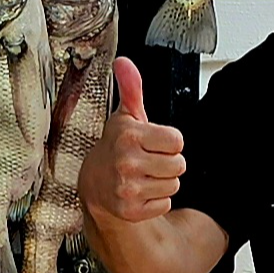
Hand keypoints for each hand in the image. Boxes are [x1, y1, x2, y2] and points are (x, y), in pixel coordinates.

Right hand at [79, 56, 187, 223]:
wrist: (94, 184)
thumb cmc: (115, 147)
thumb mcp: (125, 116)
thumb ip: (131, 88)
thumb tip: (124, 62)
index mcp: (129, 136)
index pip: (178, 141)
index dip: (169, 142)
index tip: (152, 142)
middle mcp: (126, 162)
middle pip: (179, 165)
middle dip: (168, 162)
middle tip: (148, 160)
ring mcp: (127, 188)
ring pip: (173, 185)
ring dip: (163, 181)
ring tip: (144, 175)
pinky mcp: (130, 210)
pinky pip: (164, 204)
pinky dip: (156, 200)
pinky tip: (140, 191)